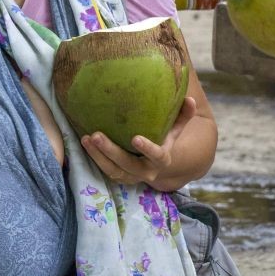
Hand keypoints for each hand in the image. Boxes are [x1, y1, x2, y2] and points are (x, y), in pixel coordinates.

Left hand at [80, 97, 197, 186]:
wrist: (158, 164)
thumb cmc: (164, 139)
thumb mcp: (174, 129)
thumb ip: (182, 116)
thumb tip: (190, 99)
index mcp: (162, 159)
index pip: (158, 157)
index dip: (148, 149)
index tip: (135, 138)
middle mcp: (146, 171)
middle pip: (128, 165)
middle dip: (111, 151)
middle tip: (96, 135)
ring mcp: (131, 176)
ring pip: (112, 170)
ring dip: (97, 155)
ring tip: (85, 138)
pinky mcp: (118, 176)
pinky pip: (104, 169)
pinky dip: (94, 158)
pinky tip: (83, 142)